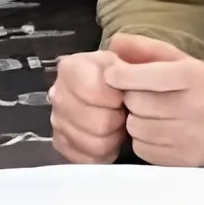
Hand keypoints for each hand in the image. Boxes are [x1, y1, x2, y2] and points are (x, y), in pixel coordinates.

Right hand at [49, 48, 126, 162]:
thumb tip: (118, 45)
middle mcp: (58, 92)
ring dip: (112, 138)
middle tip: (125, 113)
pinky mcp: (62, 144)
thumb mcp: (145, 57)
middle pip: (94, 122)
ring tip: (119, 126)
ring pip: (91, 143)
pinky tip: (110, 141)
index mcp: (73, 66)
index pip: (91, 88)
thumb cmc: (137, 79)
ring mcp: (58, 120)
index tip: (127, 95)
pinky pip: (85, 159)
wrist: (131, 98)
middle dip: (117, 120)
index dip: (115, 96)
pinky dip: (103, 153)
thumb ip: (137, 49)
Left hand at [103, 32, 203, 166]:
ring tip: (148, 113)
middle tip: (138, 95)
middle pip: (137, 103)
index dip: (124, 75)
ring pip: (135, 128)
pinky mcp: (183, 160)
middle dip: (130, 97)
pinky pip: (141, 148)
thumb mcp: (175, 59)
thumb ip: (144, 48)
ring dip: (133, 119)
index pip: (149, 76)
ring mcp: (191, 138)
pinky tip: (154, 130)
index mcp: (194, 76)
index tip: (111, 74)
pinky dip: (140, 139)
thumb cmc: (193, 85)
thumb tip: (114, 43)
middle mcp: (197, 108)